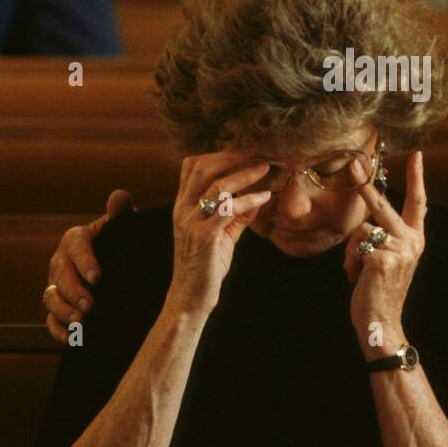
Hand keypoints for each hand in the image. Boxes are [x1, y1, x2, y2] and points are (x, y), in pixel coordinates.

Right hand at [45, 189, 135, 342]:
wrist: (119, 267)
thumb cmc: (121, 244)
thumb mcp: (122, 229)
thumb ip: (120, 214)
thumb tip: (119, 197)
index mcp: (76, 239)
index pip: (77, 247)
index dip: (85, 261)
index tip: (98, 277)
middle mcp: (61, 262)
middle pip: (61, 276)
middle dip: (74, 291)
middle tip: (91, 305)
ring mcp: (57, 285)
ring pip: (51, 297)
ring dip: (63, 311)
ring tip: (82, 321)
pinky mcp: (58, 307)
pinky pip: (50, 320)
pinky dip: (58, 330)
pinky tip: (71, 338)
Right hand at [168, 148, 272, 317]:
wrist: (190, 297)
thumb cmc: (206, 265)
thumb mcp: (222, 234)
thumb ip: (237, 214)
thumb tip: (257, 196)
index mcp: (183, 204)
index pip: (192, 165)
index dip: (217, 152)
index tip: (244, 149)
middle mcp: (183, 209)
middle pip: (203, 167)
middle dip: (232, 155)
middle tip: (258, 152)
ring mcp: (191, 223)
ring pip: (216, 186)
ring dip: (244, 173)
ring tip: (265, 168)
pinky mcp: (204, 238)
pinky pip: (227, 211)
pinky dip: (248, 200)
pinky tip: (264, 197)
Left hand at [344, 151, 426, 359]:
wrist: (382, 323)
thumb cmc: (380, 291)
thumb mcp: (389, 261)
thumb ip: (385, 239)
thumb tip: (365, 225)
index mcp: (415, 240)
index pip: (418, 203)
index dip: (418, 178)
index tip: (418, 156)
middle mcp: (411, 241)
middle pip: (381, 204)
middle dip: (365, 184)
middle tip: (354, 162)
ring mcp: (398, 249)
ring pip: (361, 230)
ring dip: (351, 251)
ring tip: (357, 271)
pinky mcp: (381, 258)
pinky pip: (355, 246)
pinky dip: (349, 262)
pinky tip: (355, 278)